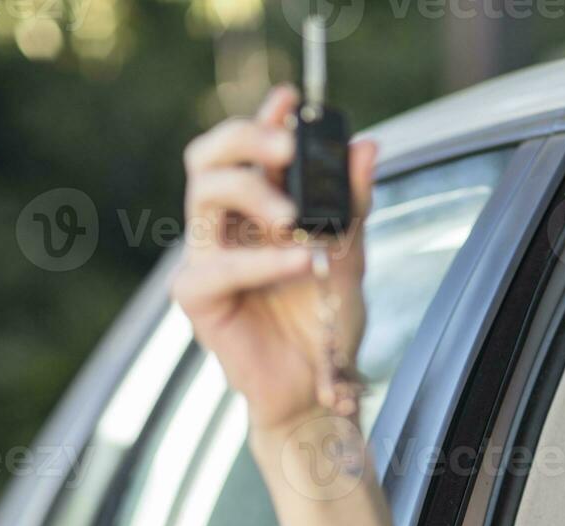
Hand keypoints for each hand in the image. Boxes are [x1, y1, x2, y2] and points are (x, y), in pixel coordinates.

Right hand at [171, 84, 377, 436]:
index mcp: (256, 209)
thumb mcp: (351, 256)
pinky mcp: (196, 296)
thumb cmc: (324, 323)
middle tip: (287, 148)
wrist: (317, 388)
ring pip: (203, 196)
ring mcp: (205, 257)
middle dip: (246, 140)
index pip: (248, 149)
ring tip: (293, 215)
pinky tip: (299, 261)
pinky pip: (218, 266)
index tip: (294, 98)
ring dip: (251, 193)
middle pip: (208, 158)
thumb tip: (367, 147)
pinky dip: (261, 261)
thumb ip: (353, 205)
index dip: (265, 118)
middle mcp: (225, 226)